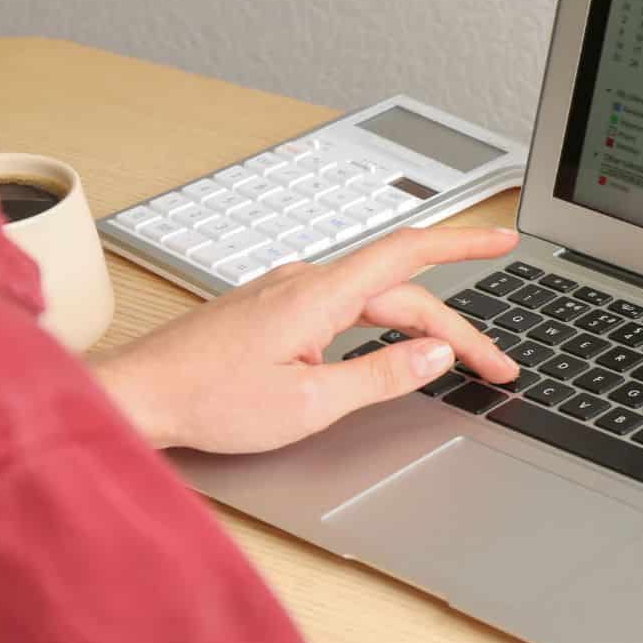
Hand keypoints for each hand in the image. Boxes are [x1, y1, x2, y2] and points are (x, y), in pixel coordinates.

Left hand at [91, 227, 520, 452]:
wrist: (138, 396)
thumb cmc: (208, 401)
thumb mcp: (311, 403)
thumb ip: (382, 374)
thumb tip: (436, 354)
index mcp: (320, 296)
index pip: (410, 253)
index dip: (465, 243)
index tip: (504, 240)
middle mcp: (305, 283)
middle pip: (402, 293)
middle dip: (457, 329)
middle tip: (495, 367)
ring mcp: (287, 293)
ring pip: (375, 302)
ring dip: (422, 328)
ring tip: (456, 361)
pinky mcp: (274, 310)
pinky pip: (346, 308)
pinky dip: (384, 326)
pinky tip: (393, 348)